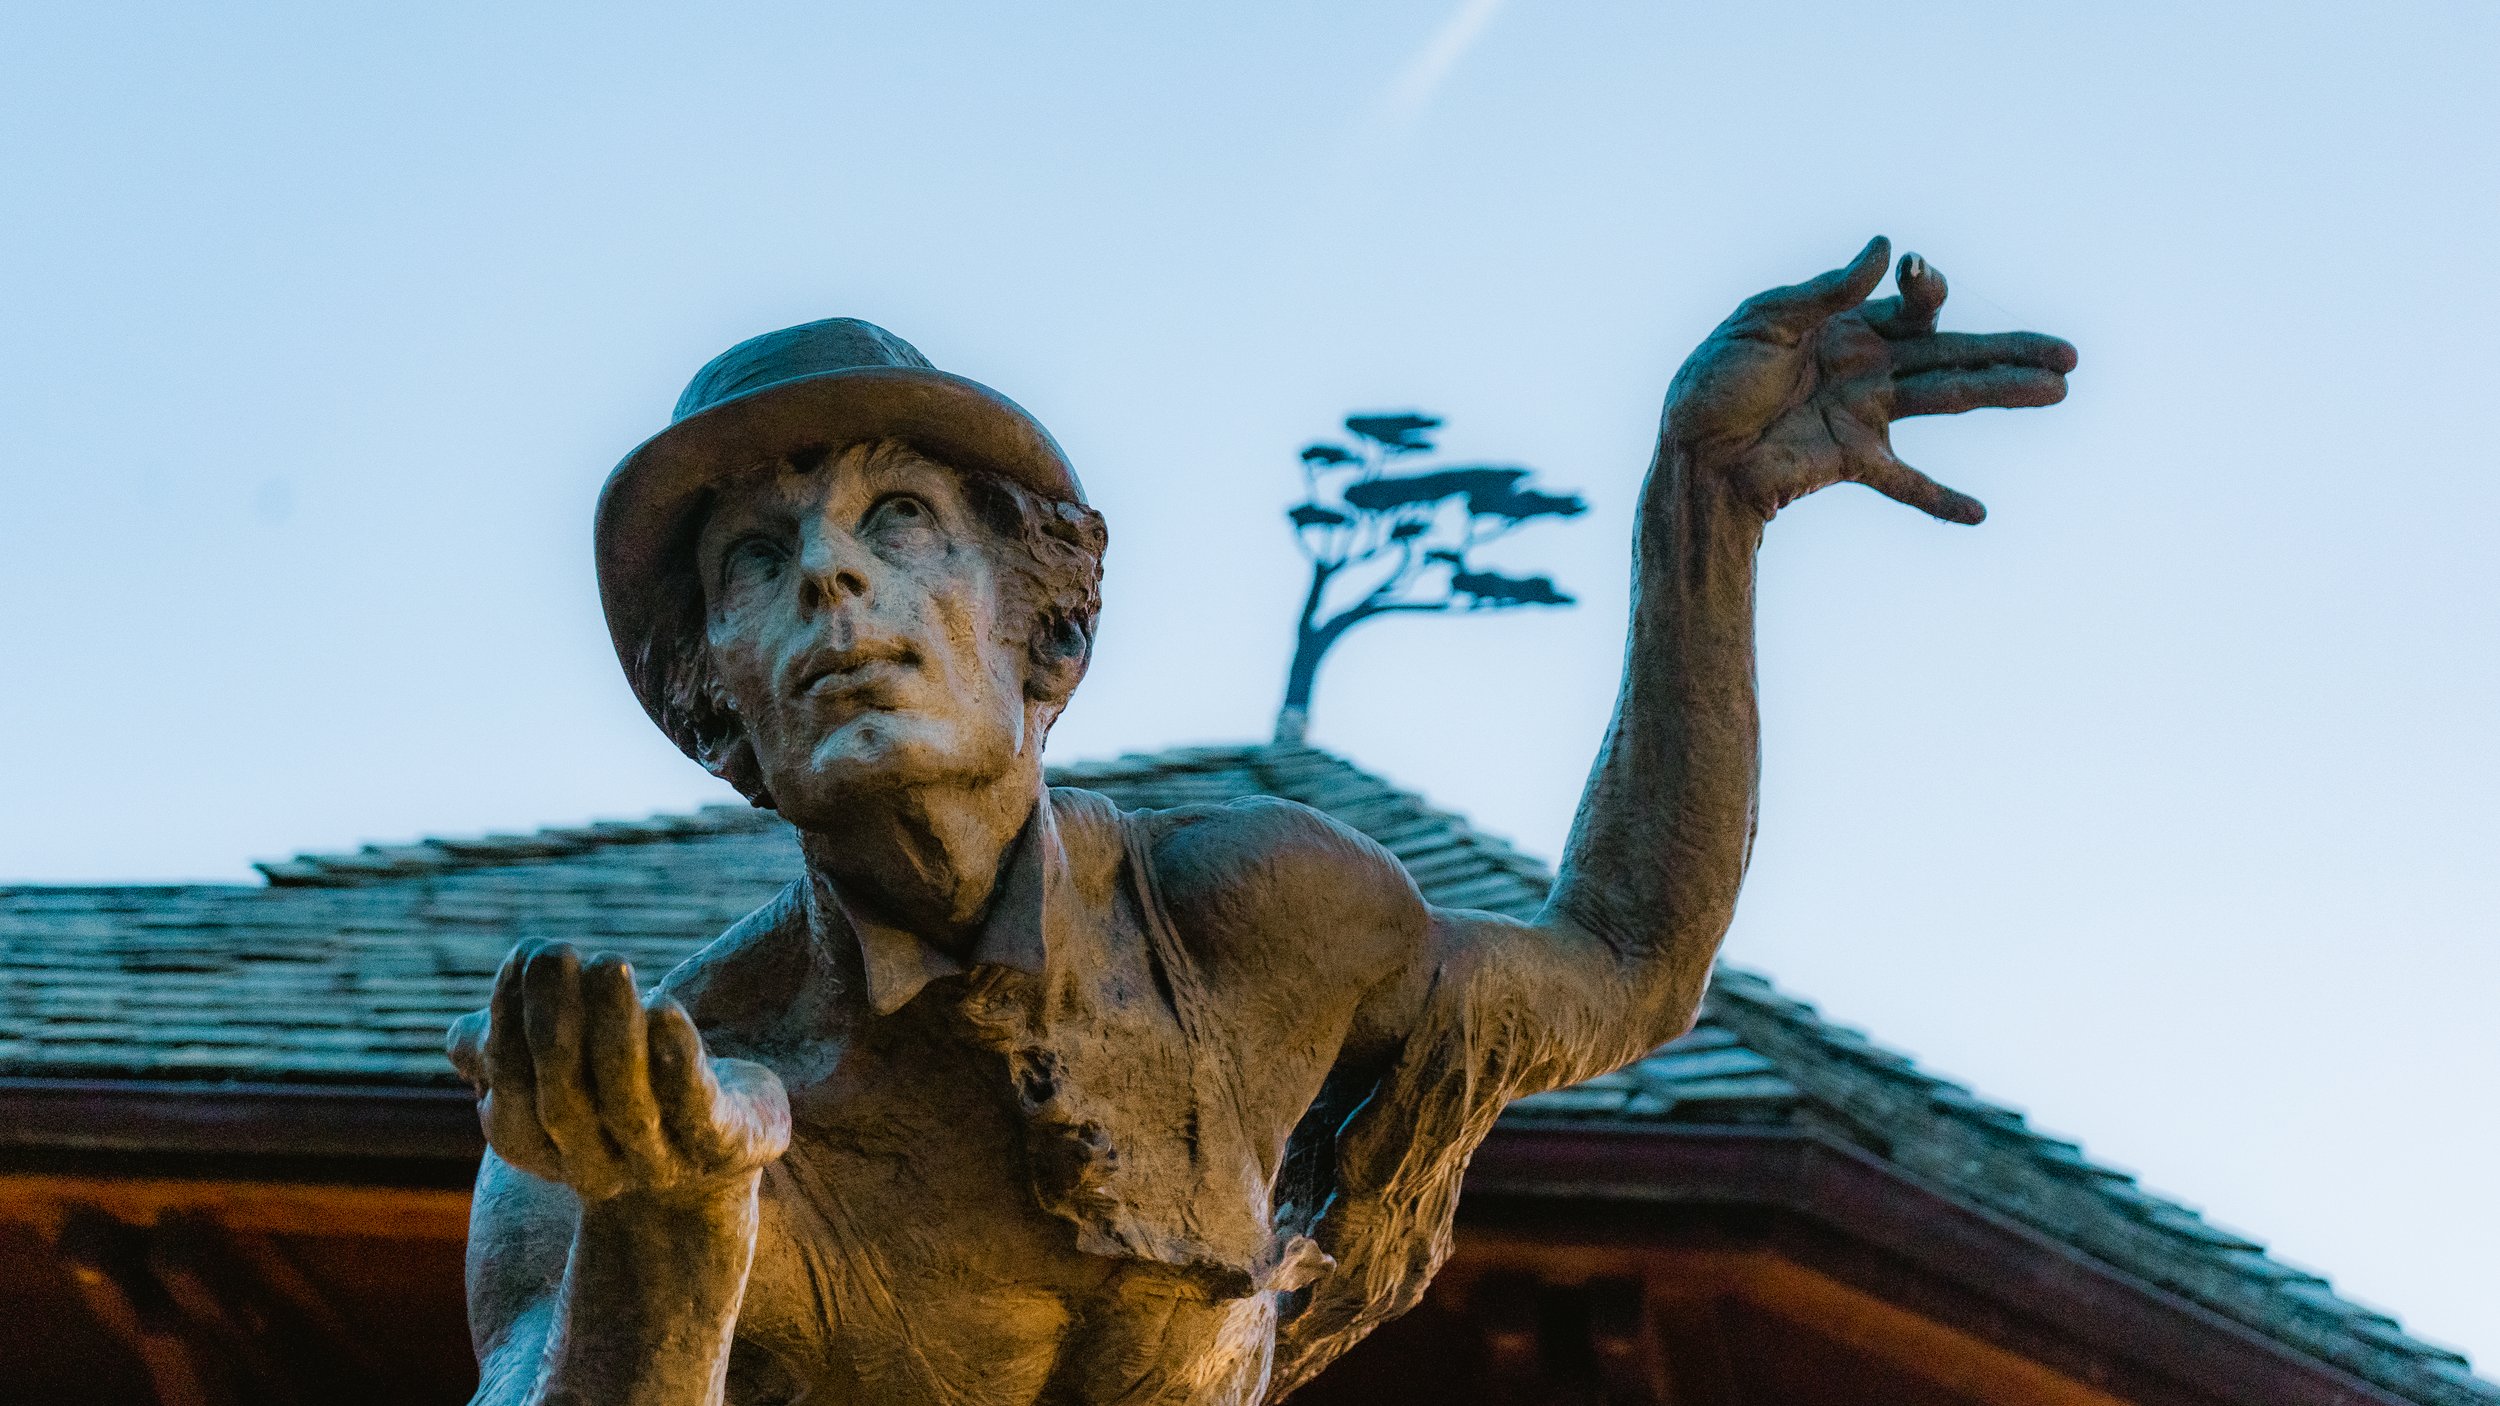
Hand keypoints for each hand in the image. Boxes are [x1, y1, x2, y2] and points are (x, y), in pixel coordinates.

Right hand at [447, 940, 790, 1201]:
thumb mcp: (560, 1070)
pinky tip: (666, 1010)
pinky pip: (696, 1110)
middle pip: (562, 1103)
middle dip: (554, 1024)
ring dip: (614, 1031)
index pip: (510, 1090)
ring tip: (609, 962)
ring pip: (629, 1106)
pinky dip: (678, 1061)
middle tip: (556, 950)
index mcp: (538, 1145)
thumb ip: (511, 1049)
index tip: (525, 952)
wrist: (710, 1163)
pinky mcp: (724, 1147)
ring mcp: (661, 1164)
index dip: (509, 1022)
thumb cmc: (617, 1094)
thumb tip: (459, 1041)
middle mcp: (593, 1166)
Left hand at [1661, 236, 2074, 523]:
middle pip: (1953, 354)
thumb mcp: (1763, 320)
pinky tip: (1980, 514)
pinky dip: (1939, 499)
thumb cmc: (1714, 381)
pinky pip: (1904, 483)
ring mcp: (1865, 416)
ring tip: (2059, 392)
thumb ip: (1828, 290)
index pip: (1913, 307)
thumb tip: (1888, 248)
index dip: (1928, 288)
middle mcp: (1867, 369)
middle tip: (2070, 355)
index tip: (1918, 275)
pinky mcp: (1852, 460)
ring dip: (2004, 394)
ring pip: (1947, 400)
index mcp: (1848, 328)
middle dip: (2011, 352)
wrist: (1690, 451)